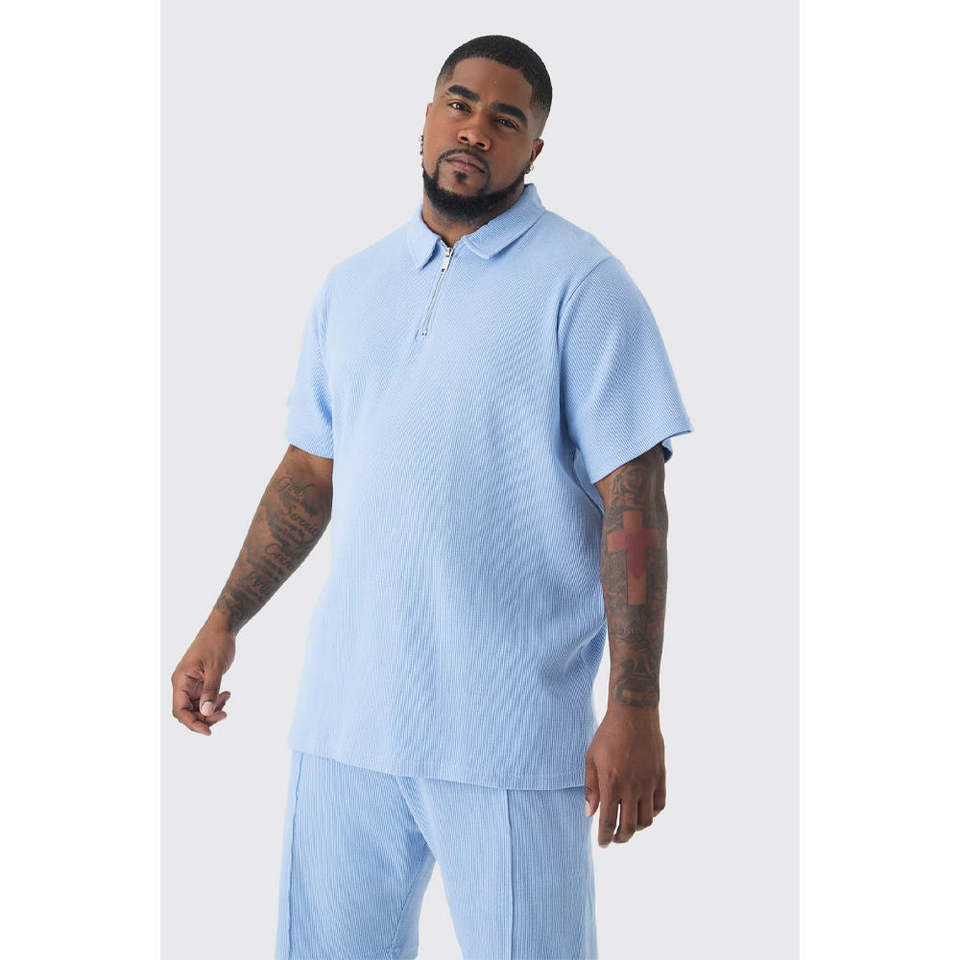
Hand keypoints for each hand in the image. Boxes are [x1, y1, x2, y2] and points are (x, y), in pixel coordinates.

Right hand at [171, 629, 235, 735]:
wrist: (222, 628)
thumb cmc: (216, 643)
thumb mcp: (216, 667)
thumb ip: (211, 689)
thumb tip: (206, 712)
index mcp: (180, 680)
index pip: (180, 711)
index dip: (192, 724)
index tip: (209, 732)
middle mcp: (182, 684)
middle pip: (188, 712)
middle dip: (205, 717)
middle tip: (224, 713)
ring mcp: (191, 683)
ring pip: (197, 707)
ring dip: (212, 709)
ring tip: (227, 698)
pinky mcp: (200, 682)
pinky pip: (204, 699)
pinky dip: (215, 700)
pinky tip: (227, 694)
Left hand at [584, 707, 665, 846]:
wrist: (634, 715)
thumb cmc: (608, 734)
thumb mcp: (591, 758)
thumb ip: (590, 787)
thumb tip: (590, 813)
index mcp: (611, 783)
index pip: (607, 821)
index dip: (604, 837)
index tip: (602, 843)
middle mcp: (631, 786)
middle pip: (629, 827)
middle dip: (620, 838)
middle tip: (614, 838)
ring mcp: (648, 783)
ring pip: (646, 820)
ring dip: (636, 828)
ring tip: (627, 825)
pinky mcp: (660, 777)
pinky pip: (659, 805)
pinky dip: (651, 814)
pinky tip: (642, 810)